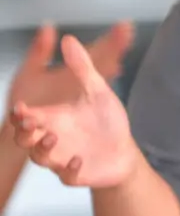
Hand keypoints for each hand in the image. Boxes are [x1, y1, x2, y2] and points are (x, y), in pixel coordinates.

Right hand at [9, 34, 139, 188]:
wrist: (123, 150)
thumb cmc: (105, 121)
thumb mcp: (97, 91)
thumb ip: (82, 68)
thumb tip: (68, 39)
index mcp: (54, 119)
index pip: (28, 117)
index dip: (21, 114)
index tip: (20, 107)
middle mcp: (53, 140)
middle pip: (26, 139)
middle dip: (24, 132)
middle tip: (31, 123)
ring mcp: (62, 158)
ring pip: (41, 158)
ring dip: (43, 149)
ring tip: (52, 136)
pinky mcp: (77, 174)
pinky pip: (67, 176)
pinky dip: (70, 170)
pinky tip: (77, 160)